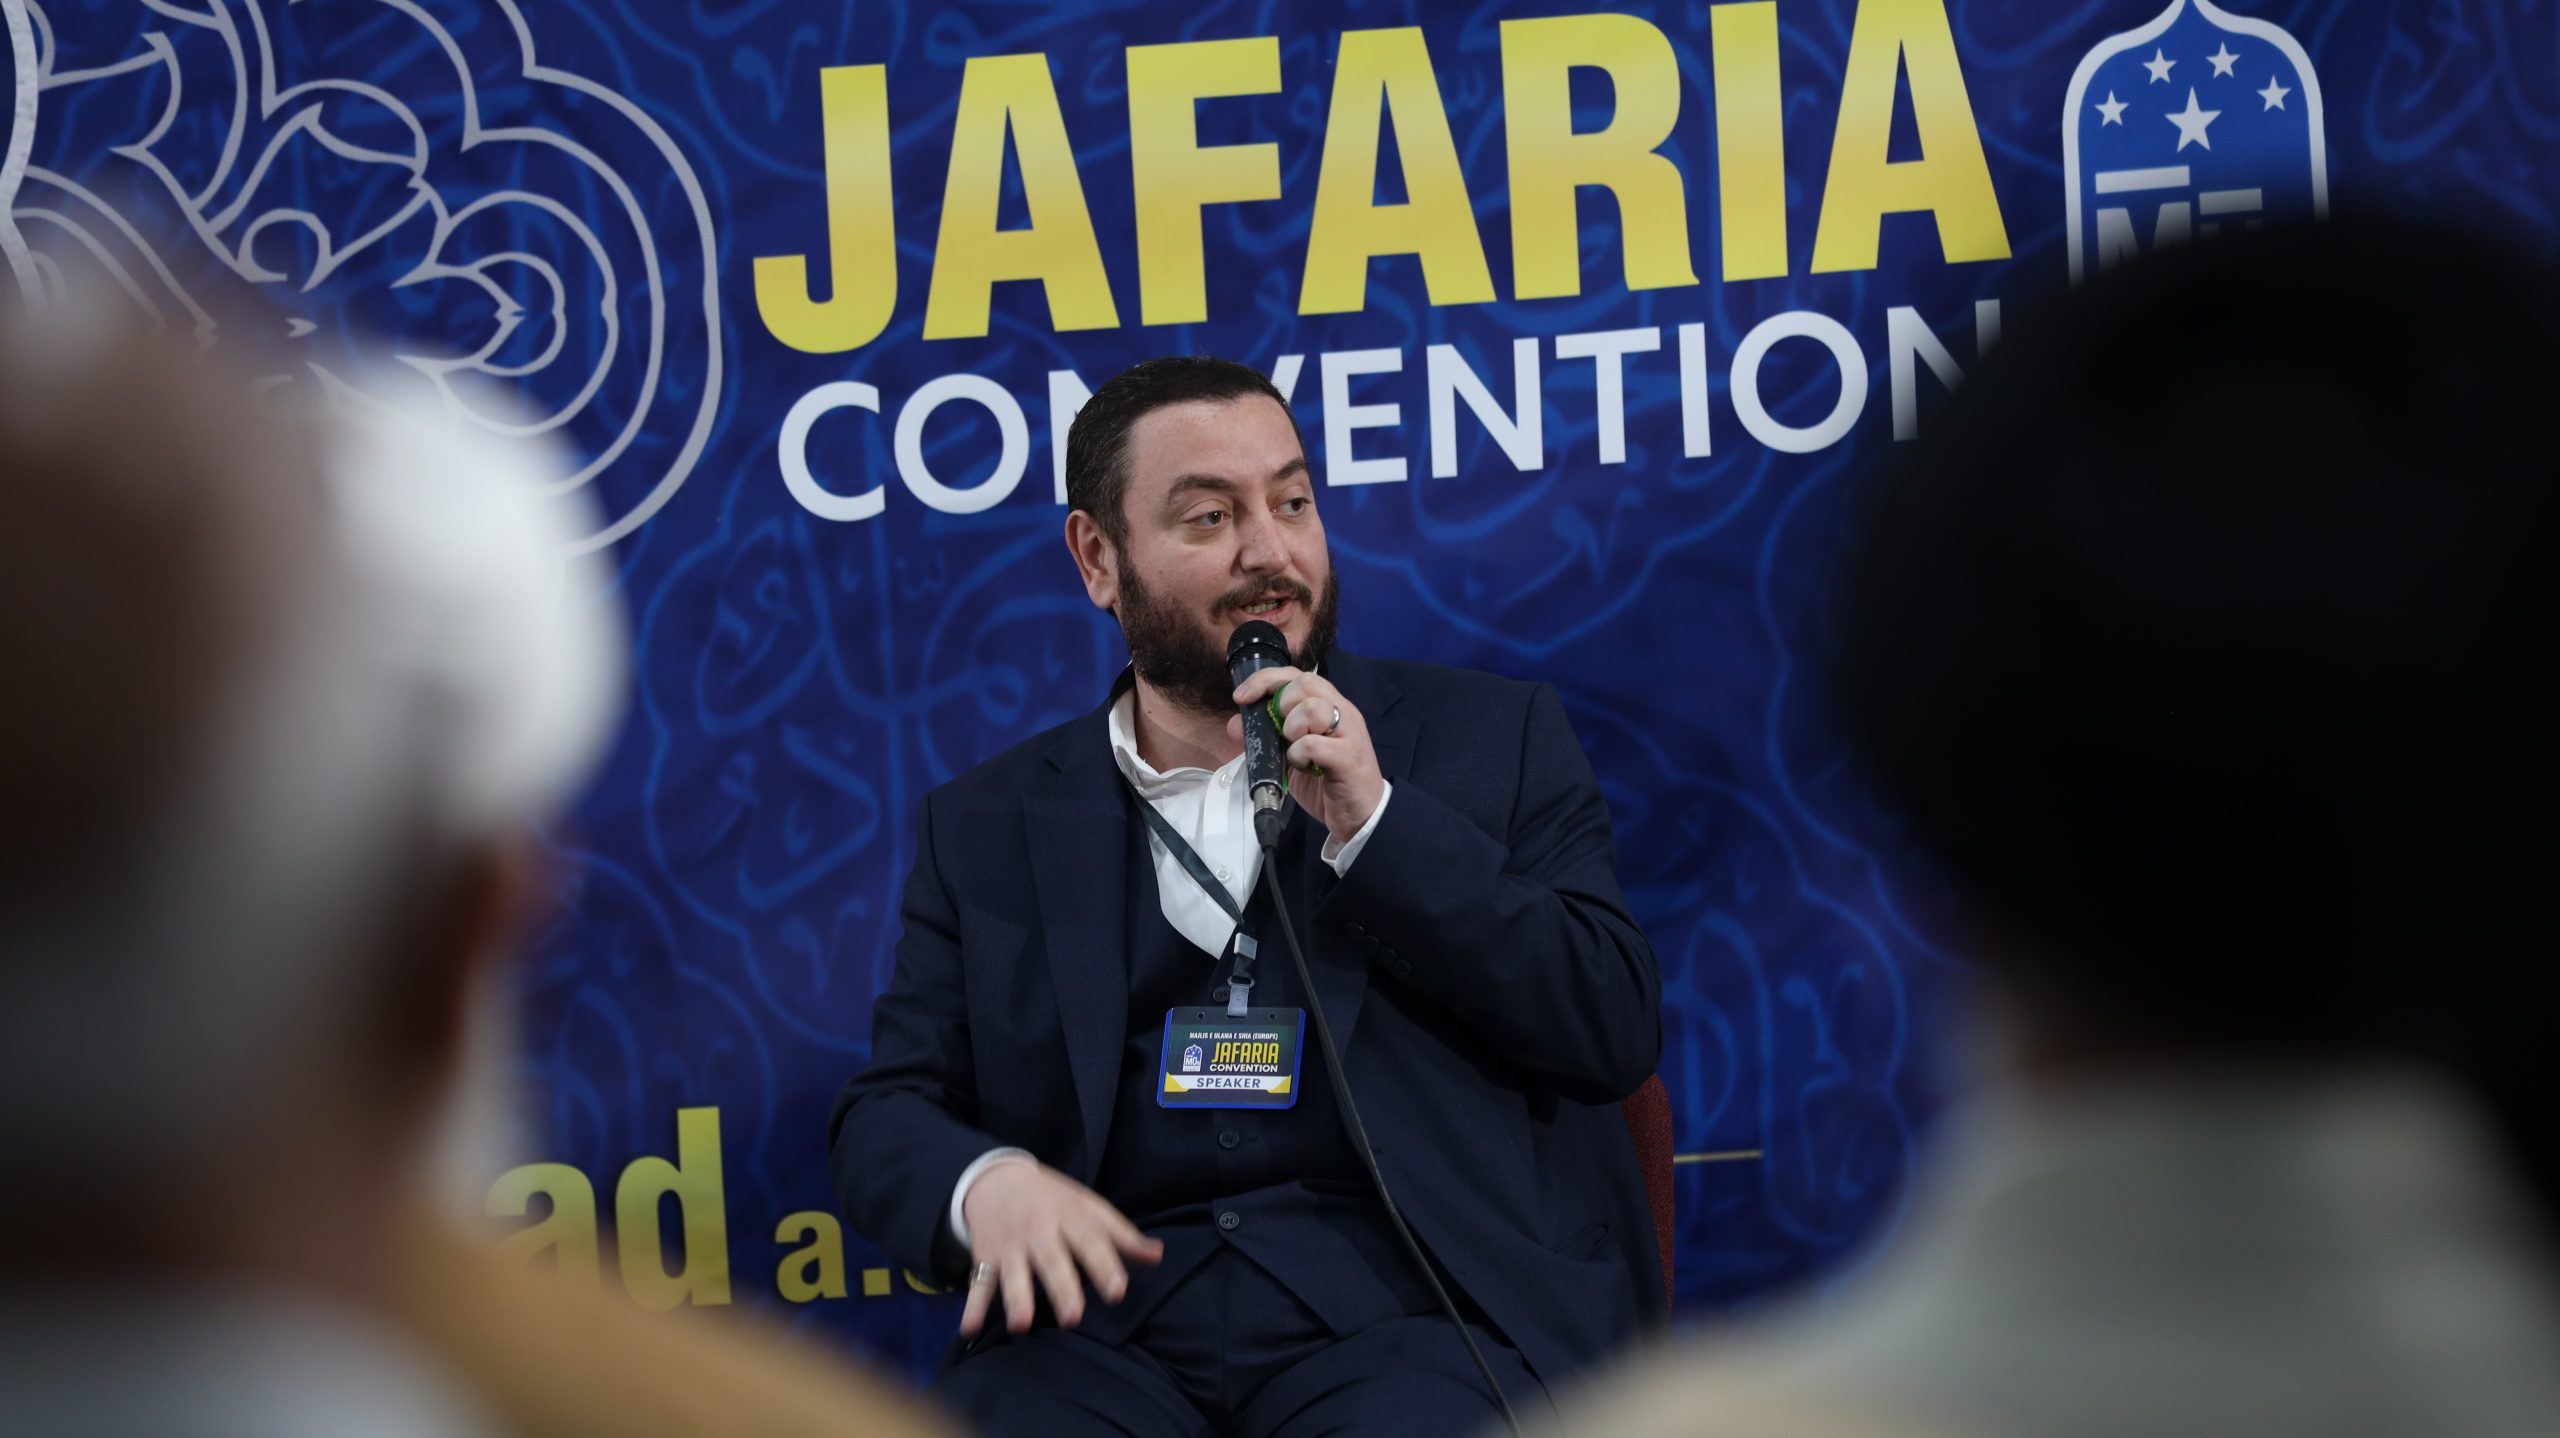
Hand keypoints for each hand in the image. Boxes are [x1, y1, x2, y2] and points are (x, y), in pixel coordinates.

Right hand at [958, 1162, 1162, 1335]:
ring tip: (1020, 1325)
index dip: (1104, 1265)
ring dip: (1016, 1299)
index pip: (1090, 1241)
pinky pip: (978, 1284)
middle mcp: (1039, 1233)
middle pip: (1052, 1261)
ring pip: (1013, 1275)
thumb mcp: (1088, 1207)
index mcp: (1069, 1217)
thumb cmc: (1052, 1200)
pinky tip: (968, 1329)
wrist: (995, 1179)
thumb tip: (1157, 1255)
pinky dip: (971, 1306)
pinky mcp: (985, 1259)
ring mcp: (1010, 1247)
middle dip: (1061, 1288)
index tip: (1117, 1291)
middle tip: (1073, 1316)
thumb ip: (1121, 1235)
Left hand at [1228, 666, 1385, 847]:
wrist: (1361, 815)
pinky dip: (1298, 756)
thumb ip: (1268, 737)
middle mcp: (1343, 712)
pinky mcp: (1348, 756)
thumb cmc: (1327, 782)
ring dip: (1292, 730)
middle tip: (1284, 734)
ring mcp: (1349, 732)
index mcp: (1331, 706)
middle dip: (1281, 706)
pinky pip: (1312, 744)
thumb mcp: (1291, 755)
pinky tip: (1305, 768)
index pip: (1298, 675)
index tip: (1241, 697)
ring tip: (1297, 752)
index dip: (1266, 680)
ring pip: (1311, 709)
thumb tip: (1235, 725)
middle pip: (1305, 683)